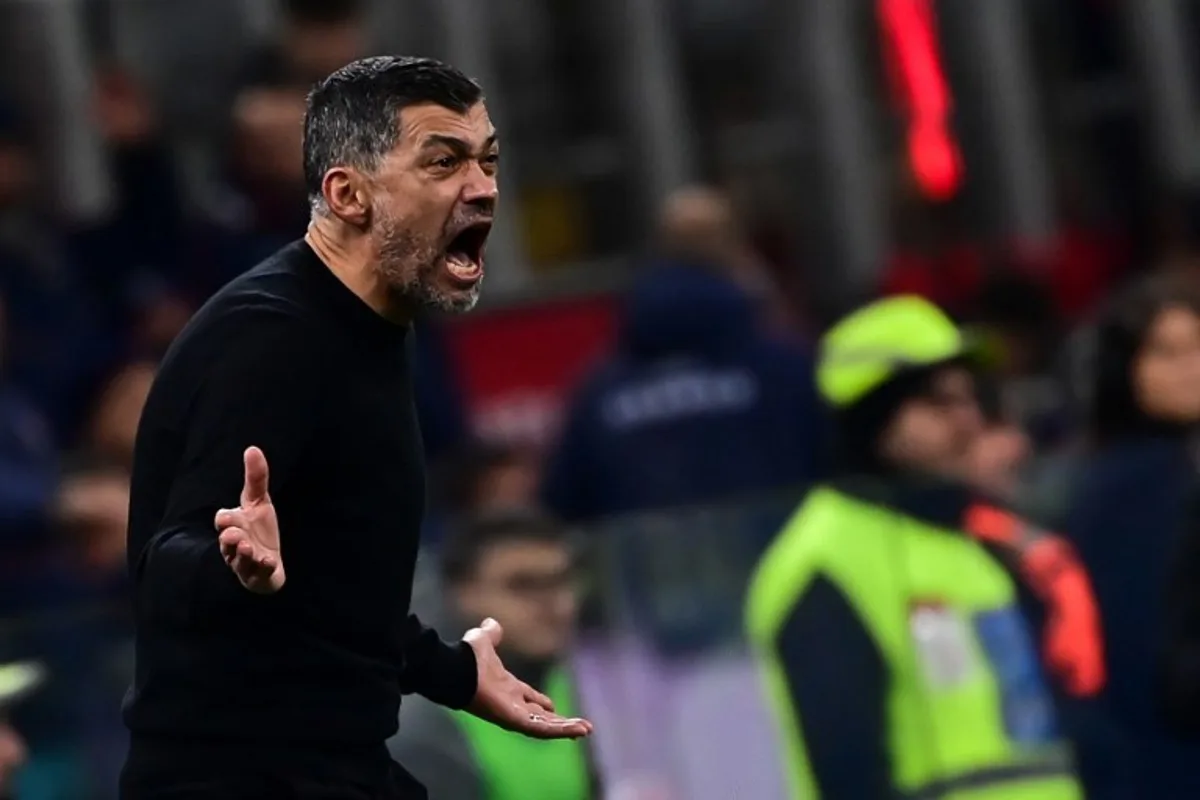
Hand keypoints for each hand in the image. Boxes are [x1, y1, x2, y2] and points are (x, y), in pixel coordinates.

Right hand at [214, 447, 284, 593]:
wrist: (269, 562)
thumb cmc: (260, 530)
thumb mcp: (259, 502)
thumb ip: (256, 478)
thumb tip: (252, 448)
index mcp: (233, 526)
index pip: (223, 520)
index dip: (226, 519)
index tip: (231, 516)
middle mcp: (234, 545)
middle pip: (226, 542)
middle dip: (230, 538)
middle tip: (236, 535)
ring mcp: (245, 563)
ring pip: (238, 561)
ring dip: (242, 554)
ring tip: (248, 548)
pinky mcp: (257, 576)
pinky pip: (257, 574)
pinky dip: (261, 568)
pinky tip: (268, 562)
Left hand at [463, 618, 592, 739]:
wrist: (455, 667)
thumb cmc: (466, 657)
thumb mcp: (484, 640)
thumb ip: (492, 634)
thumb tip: (492, 623)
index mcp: (506, 687)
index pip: (528, 699)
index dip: (542, 703)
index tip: (555, 705)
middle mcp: (511, 704)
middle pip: (540, 717)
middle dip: (561, 722)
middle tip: (582, 726)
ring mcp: (513, 714)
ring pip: (544, 726)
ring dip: (566, 728)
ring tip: (587, 730)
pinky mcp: (515, 721)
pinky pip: (540, 729)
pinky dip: (560, 731)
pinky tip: (578, 730)